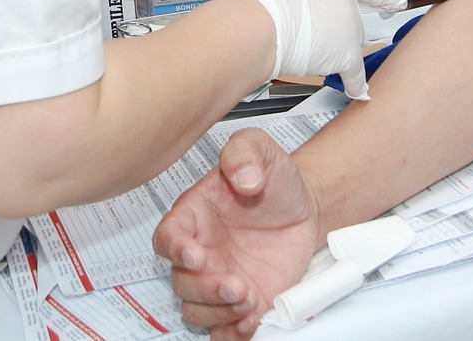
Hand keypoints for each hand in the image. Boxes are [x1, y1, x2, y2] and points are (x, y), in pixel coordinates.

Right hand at [156, 130, 323, 338]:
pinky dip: (231, 333)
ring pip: (197, 310)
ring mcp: (218, 280)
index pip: (168, 236)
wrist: (305, 209)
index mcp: (195, 216)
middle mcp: (202, 252)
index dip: (174, 248)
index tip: (194, 254)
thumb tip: (242, 176)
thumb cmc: (275, 181)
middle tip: (237, 284)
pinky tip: (251, 322)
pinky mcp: (239, 303)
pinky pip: (222, 330)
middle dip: (207, 288)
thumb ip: (245, 152)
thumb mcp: (261, 150)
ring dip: (220, 312)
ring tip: (251, 298)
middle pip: (182, 281)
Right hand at [221, 0, 405, 98]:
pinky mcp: (346, 54)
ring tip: (296, 42)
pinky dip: (355, 84)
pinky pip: (355, 74)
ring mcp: (349, 26)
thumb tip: (304, 2)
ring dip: (326, 47)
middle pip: (349, 20)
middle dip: (329, 28)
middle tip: (302, 29)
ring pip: (345, 43)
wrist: (258, 26)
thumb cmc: (262, 4)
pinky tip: (360, 91)